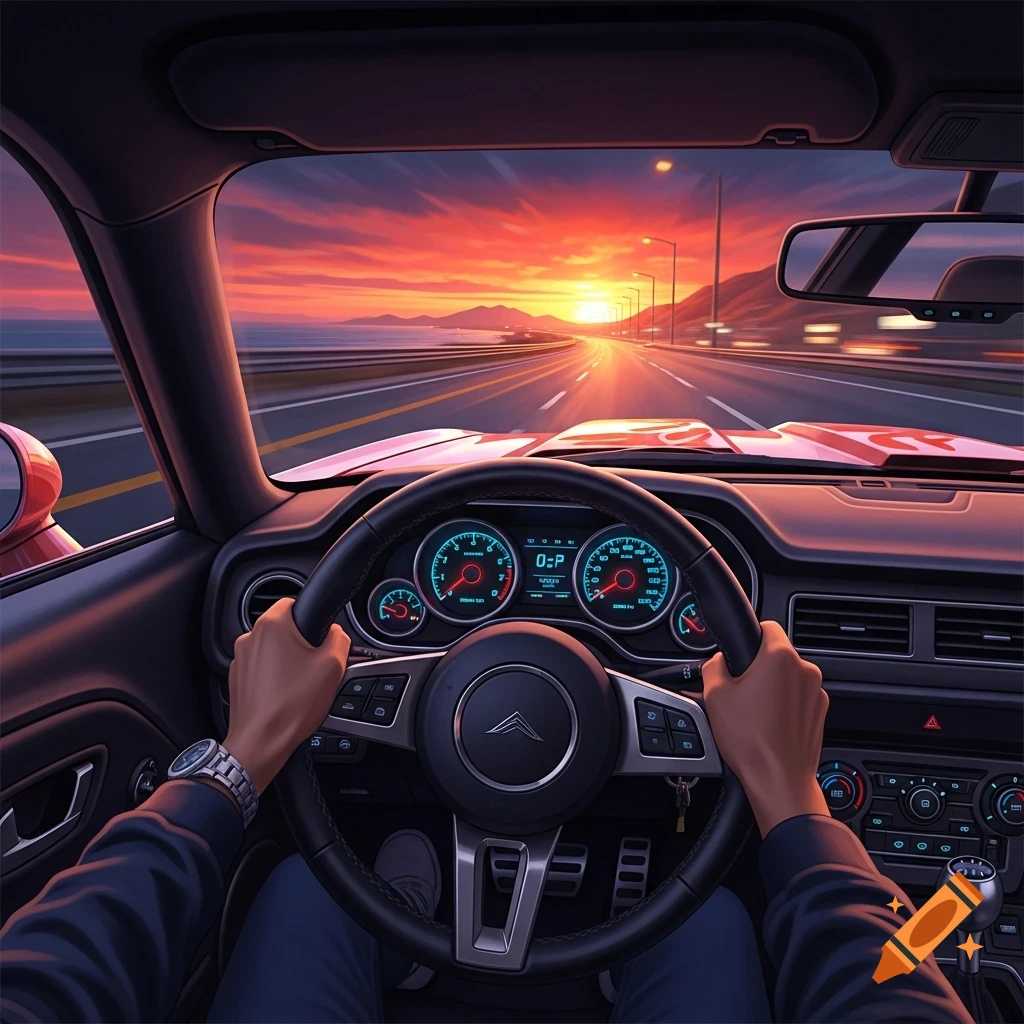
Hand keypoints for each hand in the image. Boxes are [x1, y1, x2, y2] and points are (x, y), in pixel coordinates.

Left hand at [224, 598, 349, 794]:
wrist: (261, 743)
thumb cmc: (292, 707)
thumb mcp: (332, 667)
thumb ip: (339, 639)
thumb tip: (336, 633)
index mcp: (272, 626)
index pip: (293, 602)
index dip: (312, 617)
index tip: (320, 636)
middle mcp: (250, 638)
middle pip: (284, 629)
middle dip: (301, 643)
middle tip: (316, 666)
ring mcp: (240, 660)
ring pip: (273, 650)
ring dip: (287, 661)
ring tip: (301, 686)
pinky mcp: (236, 679)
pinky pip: (262, 669)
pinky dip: (274, 677)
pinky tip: (286, 696)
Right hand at [703, 620, 828, 836]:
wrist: (778, 780)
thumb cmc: (750, 740)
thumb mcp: (715, 695)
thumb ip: (713, 666)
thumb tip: (718, 661)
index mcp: (780, 657)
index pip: (766, 626)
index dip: (749, 636)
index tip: (739, 651)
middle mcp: (805, 670)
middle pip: (776, 654)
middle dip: (757, 667)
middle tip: (738, 690)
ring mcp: (816, 693)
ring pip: (787, 678)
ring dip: (771, 687)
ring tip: (751, 713)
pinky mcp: (820, 713)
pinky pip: (797, 698)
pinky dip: (783, 705)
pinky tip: (766, 724)